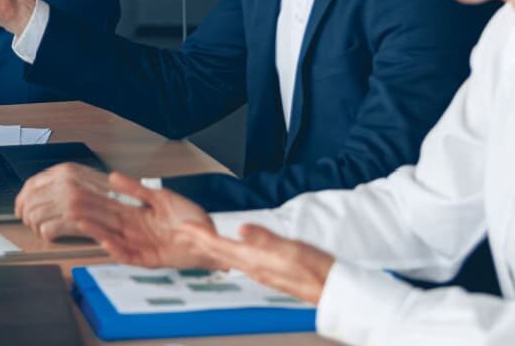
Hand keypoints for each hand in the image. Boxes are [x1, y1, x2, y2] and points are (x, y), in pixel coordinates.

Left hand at [13, 163, 118, 240]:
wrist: (130, 203)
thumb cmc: (108, 193)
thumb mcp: (82, 176)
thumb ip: (60, 180)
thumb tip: (34, 191)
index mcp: (66, 170)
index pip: (30, 185)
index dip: (21, 199)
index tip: (19, 208)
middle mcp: (65, 183)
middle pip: (29, 202)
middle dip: (27, 215)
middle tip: (30, 222)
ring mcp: (69, 201)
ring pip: (35, 218)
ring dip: (37, 226)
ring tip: (44, 228)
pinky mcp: (73, 221)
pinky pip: (46, 231)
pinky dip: (47, 235)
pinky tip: (55, 234)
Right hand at [19, 170, 218, 266]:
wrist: (208, 236)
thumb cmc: (188, 216)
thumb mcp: (160, 197)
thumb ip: (136, 189)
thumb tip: (113, 177)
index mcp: (137, 215)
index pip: (110, 206)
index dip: (95, 201)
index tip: (77, 193)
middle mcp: (135, 230)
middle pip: (108, 222)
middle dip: (89, 214)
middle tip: (70, 207)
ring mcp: (141, 245)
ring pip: (113, 238)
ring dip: (97, 232)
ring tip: (81, 223)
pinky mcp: (149, 258)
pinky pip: (129, 255)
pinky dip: (117, 249)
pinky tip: (106, 241)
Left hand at [179, 222, 335, 304]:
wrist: (330, 287)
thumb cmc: (314, 268)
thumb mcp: (291, 248)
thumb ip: (265, 239)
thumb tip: (242, 229)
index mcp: (256, 260)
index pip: (220, 246)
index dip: (201, 236)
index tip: (184, 228)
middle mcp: (254, 268)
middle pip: (219, 253)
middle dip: (200, 241)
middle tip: (183, 231)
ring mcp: (260, 271)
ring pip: (227, 258)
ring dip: (211, 247)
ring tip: (199, 238)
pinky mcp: (268, 272)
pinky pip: (239, 261)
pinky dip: (227, 253)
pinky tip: (229, 252)